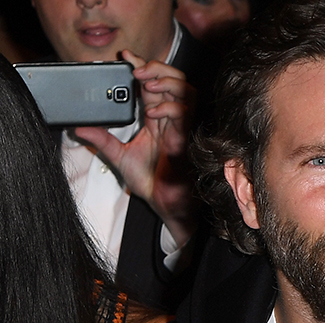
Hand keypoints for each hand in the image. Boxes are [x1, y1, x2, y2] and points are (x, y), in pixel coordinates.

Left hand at [73, 50, 199, 246]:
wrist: (166, 205)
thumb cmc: (152, 183)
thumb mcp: (118, 157)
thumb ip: (101, 140)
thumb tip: (78, 128)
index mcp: (157, 120)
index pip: (153, 84)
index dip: (142, 65)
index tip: (124, 57)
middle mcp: (172, 120)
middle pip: (175, 80)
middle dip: (156, 67)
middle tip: (136, 68)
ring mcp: (182, 128)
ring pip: (186, 90)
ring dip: (166, 81)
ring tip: (146, 83)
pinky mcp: (187, 139)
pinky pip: (185, 114)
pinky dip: (170, 107)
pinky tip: (154, 111)